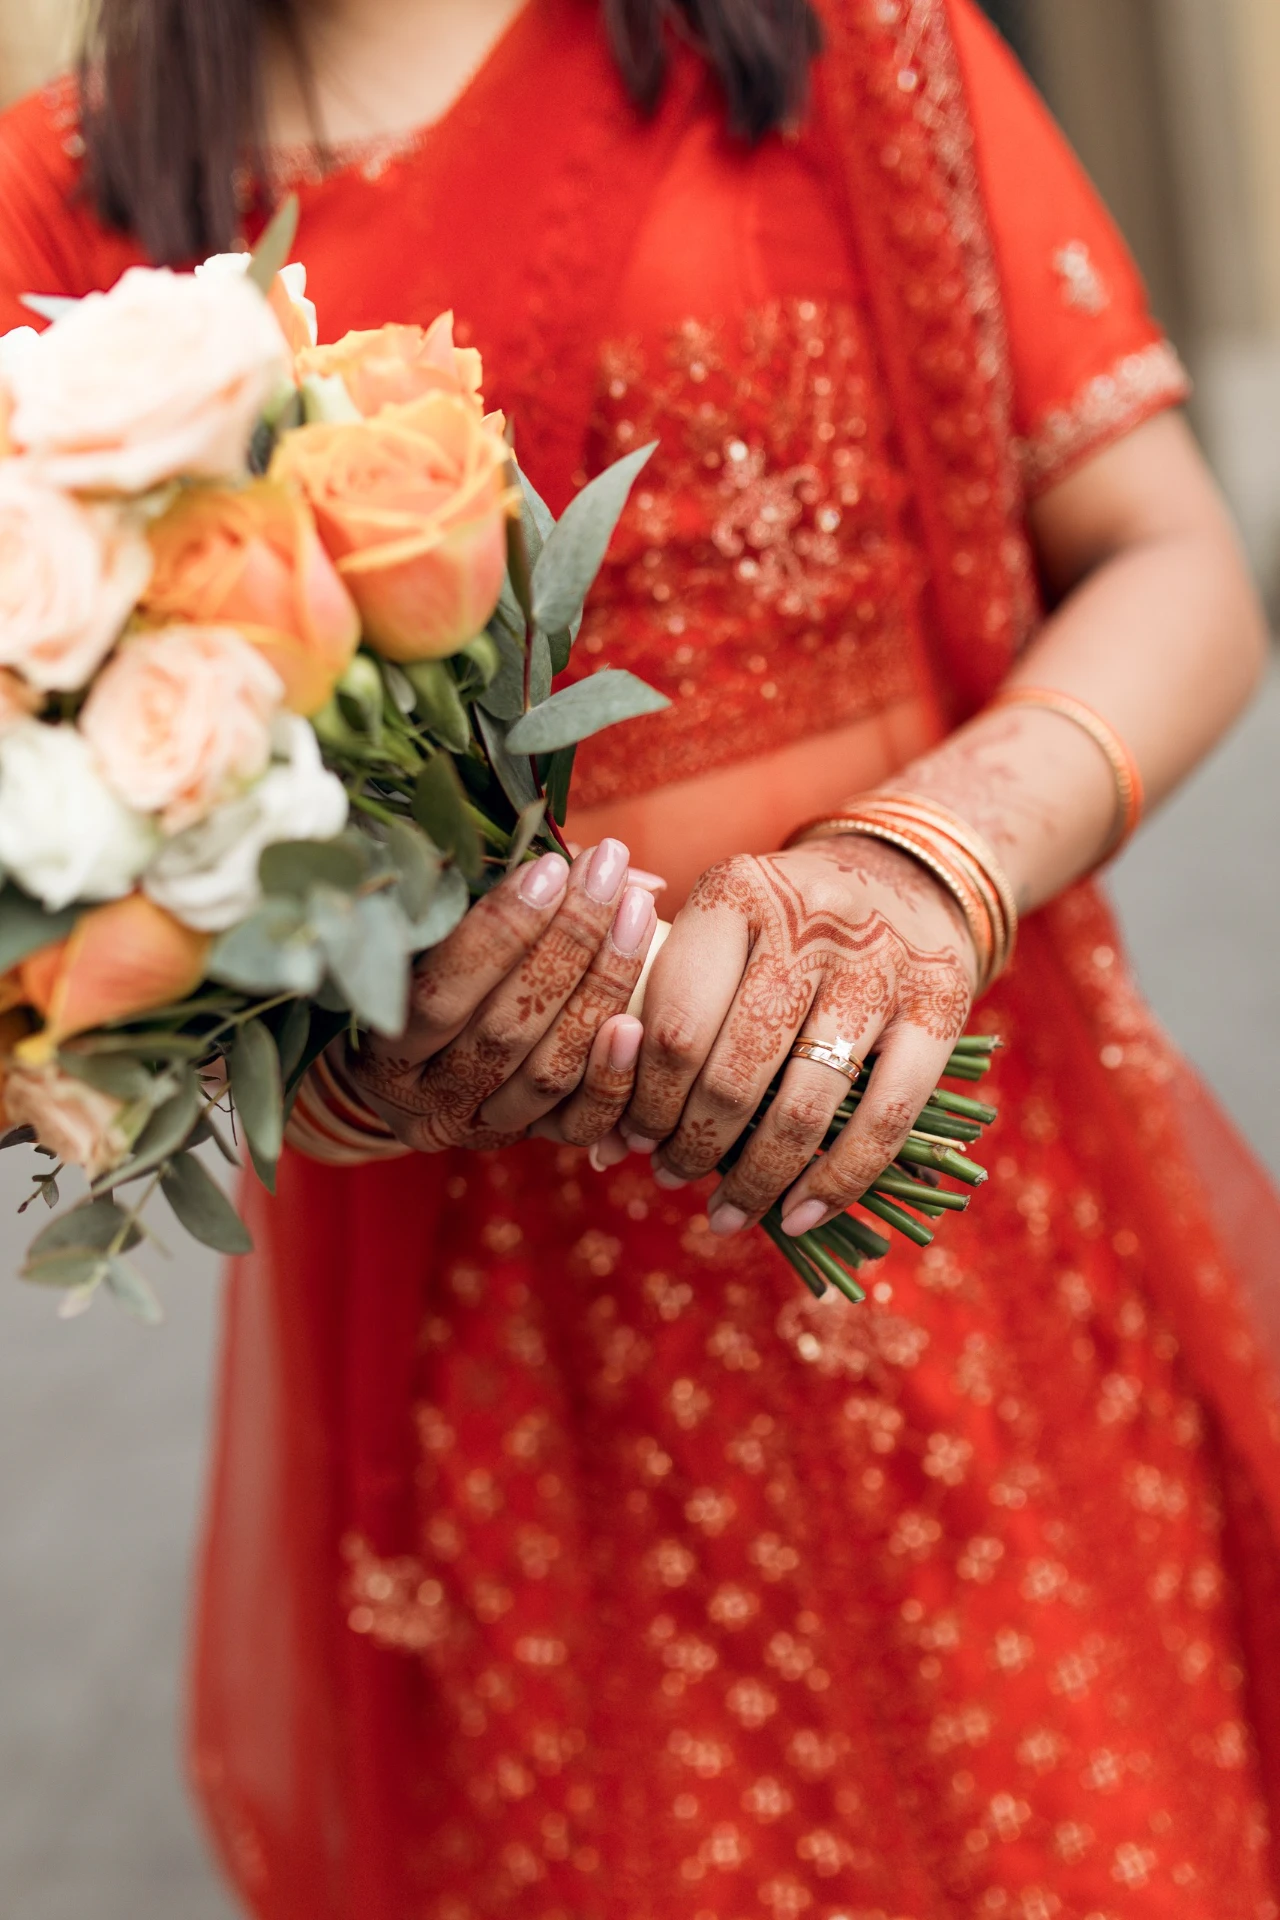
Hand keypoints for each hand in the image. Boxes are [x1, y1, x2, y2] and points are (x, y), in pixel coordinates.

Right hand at [347, 838, 656, 1151]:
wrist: (416, 1057)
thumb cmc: (422, 965)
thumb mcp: (428, 929)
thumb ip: (485, 891)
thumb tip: (588, 858)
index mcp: (377, 1044)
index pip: (438, 993)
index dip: (498, 932)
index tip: (550, 867)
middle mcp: (423, 1098)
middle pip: (504, 1029)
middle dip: (566, 942)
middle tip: (607, 873)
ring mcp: (478, 1126)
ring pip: (548, 1072)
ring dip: (601, 987)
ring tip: (637, 914)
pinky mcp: (528, 1142)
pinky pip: (580, 1124)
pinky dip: (614, 1075)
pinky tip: (639, 1020)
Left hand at [621, 838, 974, 1235]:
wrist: (906, 878)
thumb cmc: (780, 925)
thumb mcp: (717, 933)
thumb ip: (657, 1018)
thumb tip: (599, 1144)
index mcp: (735, 892)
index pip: (673, 1023)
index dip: (644, 1099)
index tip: (631, 1137)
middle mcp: (810, 921)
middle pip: (732, 1072)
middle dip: (692, 1144)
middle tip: (669, 1174)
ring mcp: (880, 964)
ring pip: (804, 1106)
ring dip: (756, 1179)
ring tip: (724, 1212)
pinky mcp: (941, 1007)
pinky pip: (885, 1119)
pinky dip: (837, 1183)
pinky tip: (799, 1216)